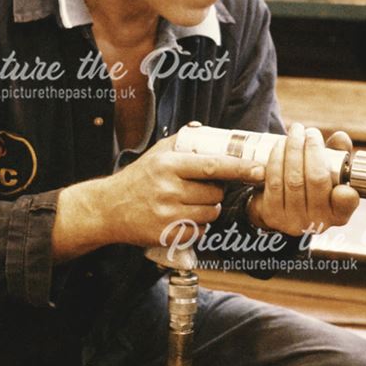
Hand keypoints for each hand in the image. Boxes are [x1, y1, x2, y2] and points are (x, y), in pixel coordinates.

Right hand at [54, 134, 264, 260]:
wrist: (107, 208)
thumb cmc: (139, 177)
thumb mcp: (157, 152)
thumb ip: (184, 140)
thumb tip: (208, 131)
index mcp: (169, 164)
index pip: (212, 166)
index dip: (238, 168)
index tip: (258, 169)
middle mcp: (168, 189)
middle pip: (214, 193)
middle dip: (215, 191)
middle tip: (200, 188)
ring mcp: (166, 214)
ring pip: (210, 214)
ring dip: (208, 209)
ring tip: (189, 202)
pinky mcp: (166, 235)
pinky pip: (199, 232)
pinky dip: (197, 226)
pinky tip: (182, 217)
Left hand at [247, 123, 359, 236]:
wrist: (283, 206)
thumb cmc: (314, 184)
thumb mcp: (331, 170)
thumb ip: (339, 153)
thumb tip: (340, 137)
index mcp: (340, 214)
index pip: (346, 202)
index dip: (345, 191)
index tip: (340, 165)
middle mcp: (319, 222)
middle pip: (316, 180)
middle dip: (312, 149)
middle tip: (310, 131)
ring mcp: (294, 221)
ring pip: (293, 180)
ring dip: (293, 149)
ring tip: (295, 131)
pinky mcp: (272, 215)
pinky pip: (274, 182)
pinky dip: (277, 159)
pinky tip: (281, 144)